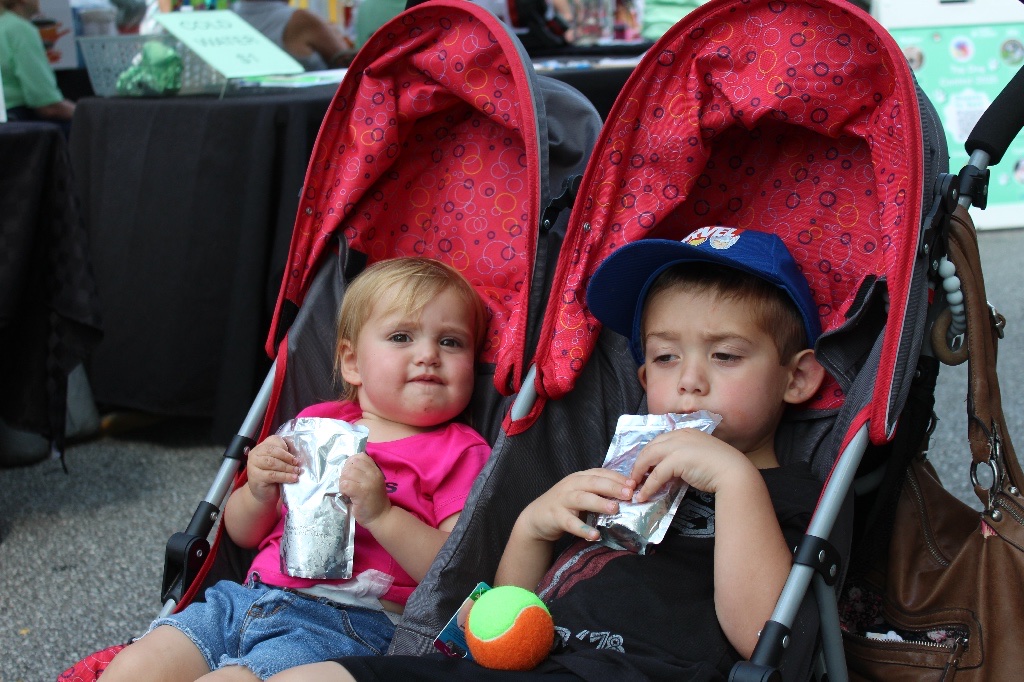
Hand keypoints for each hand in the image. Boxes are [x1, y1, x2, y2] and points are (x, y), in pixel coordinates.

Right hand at [246, 435, 299, 505]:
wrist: (263, 493)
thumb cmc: (274, 476)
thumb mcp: (280, 463)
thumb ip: (286, 456)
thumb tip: (298, 454)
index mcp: (262, 447)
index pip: (274, 441)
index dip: (286, 447)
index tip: (295, 455)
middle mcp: (255, 454)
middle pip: (272, 451)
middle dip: (287, 457)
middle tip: (297, 463)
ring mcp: (253, 465)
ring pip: (272, 462)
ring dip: (287, 467)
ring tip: (296, 471)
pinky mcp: (255, 476)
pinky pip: (272, 475)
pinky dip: (284, 476)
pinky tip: (292, 478)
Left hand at [340, 453, 390, 527]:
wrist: (380, 516)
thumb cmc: (373, 500)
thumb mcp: (372, 481)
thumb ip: (363, 472)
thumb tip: (346, 466)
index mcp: (375, 470)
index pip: (360, 457)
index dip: (351, 463)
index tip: (350, 473)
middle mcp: (373, 474)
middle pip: (351, 465)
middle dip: (345, 473)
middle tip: (347, 484)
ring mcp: (368, 483)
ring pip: (346, 474)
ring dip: (342, 482)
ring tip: (347, 490)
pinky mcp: (361, 493)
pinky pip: (345, 484)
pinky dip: (342, 489)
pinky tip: (346, 494)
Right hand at [519, 469, 634, 542]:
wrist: (537, 517)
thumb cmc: (566, 505)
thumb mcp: (583, 493)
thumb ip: (600, 492)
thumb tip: (629, 494)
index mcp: (580, 477)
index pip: (601, 473)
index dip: (617, 478)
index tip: (634, 484)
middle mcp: (571, 485)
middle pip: (593, 483)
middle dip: (612, 487)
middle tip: (629, 494)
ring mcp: (562, 499)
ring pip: (582, 499)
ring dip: (599, 503)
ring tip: (615, 510)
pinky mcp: (555, 516)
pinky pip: (570, 523)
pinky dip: (583, 528)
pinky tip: (595, 535)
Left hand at [631, 429, 750, 501]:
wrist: (735, 473)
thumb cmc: (721, 468)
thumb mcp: (698, 457)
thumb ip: (683, 460)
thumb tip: (668, 473)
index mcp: (685, 432)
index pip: (659, 441)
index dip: (649, 455)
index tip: (643, 468)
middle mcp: (679, 435)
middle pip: (650, 447)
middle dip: (639, 463)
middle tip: (634, 478)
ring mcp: (678, 445)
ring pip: (648, 457)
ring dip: (639, 473)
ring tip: (634, 487)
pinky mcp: (677, 460)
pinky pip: (656, 474)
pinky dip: (648, 486)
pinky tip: (644, 496)